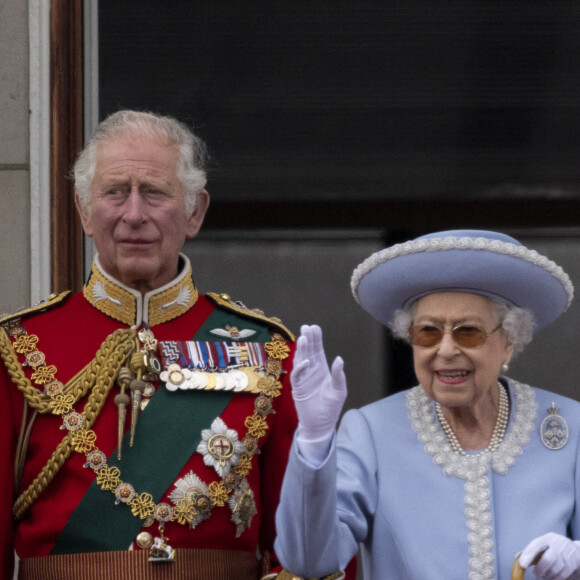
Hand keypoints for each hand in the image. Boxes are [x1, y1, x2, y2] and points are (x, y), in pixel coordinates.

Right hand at [291, 325, 346, 462]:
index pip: (318, 350)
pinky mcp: (297, 388)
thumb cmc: (331, 408)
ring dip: (302, 350)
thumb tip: (339, 358)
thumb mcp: (339, 391)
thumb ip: (339, 375)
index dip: (316, 339)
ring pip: (300, 360)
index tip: (315, 327)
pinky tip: (306, 362)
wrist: (321, 425)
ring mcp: (303, 379)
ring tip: (304, 338)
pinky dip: (300, 368)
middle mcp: (311, 371)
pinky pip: (297, 375)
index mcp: (322, 369)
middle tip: (306, 327)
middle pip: (308, 352)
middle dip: (307, 339)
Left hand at [519, 533, 579, 578]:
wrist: (577, 552)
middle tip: (535, 574)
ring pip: (555, 569)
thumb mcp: (546, 546)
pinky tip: (552, 577)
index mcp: (548, 538)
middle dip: (539, 569)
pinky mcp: (574, 563)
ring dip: (547, 575)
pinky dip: (555, 578)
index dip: (528, 555)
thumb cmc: (557, 549)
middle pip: (547, 559)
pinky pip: (562, 575)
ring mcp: (568, 554)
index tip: (522, 565)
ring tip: (544, 575)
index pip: (536, 545)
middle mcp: (559, 544)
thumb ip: (533, 551)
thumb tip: (518, 557)